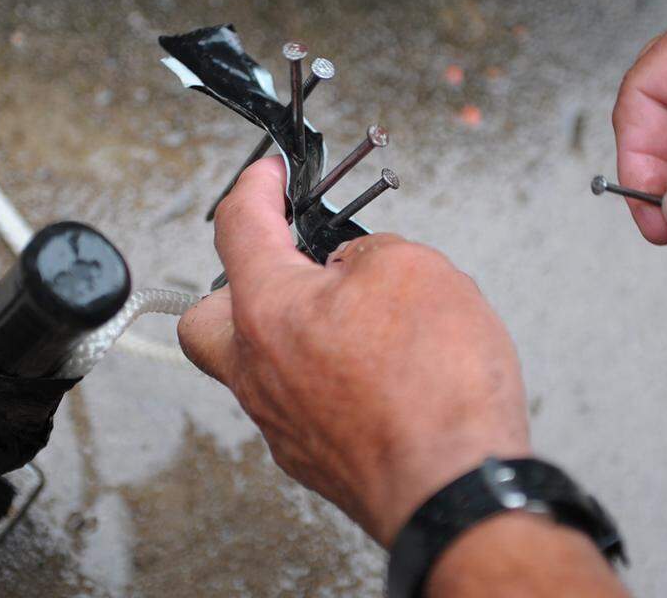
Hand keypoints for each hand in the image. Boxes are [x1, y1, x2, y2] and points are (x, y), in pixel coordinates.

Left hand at [178, 157, 529, 545]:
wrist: (457, 493)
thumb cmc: (436, 390)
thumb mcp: (416, 269)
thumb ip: (369, 252)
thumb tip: (355, 266)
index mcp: (267, 310)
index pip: (237, 225)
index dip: (255, 185)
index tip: (269, 174)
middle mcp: (258, 370)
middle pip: (209, 317)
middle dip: (239, 283)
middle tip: (290, 266)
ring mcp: (281, 422)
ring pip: (256, 364)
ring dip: (292, 332)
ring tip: (351, 320)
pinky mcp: (314, 459)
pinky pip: (297, 402)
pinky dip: (323, 375)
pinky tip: (372, 371)